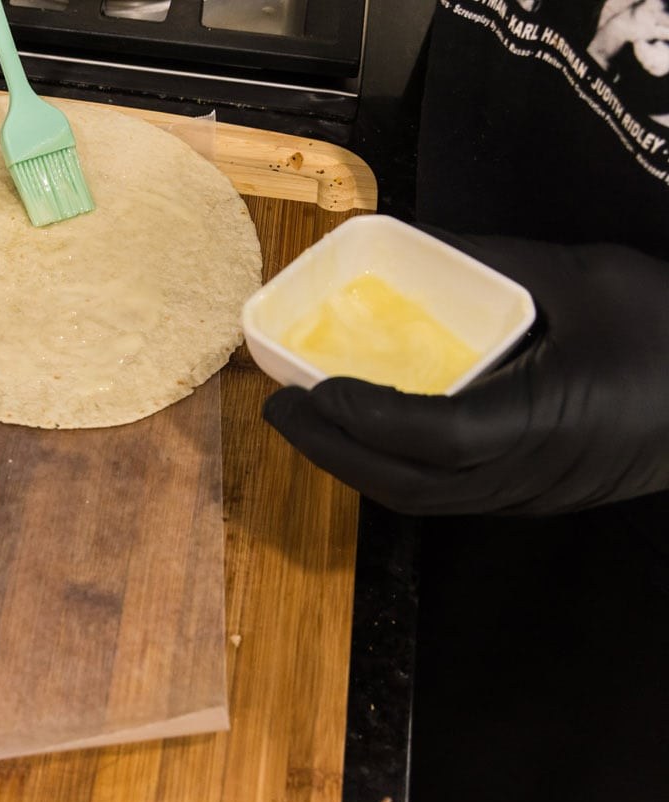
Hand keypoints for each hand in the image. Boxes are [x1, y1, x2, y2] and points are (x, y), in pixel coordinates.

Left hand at [262, 235, 668, 515]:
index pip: (433, 435)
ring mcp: (529, 493)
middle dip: (334, 451)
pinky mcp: (531, 495)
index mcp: (545, 421)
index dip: (364, 418)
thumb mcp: (587, 277)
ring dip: (357, 466)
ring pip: (423, 500)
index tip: (314, 388)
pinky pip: (445, 496)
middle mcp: (527, 473)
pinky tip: (370, 437)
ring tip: (312, 422)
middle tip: (280, 409)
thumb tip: (412, 236)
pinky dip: (394, 471)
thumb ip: (497, 260)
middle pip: (408, 485)